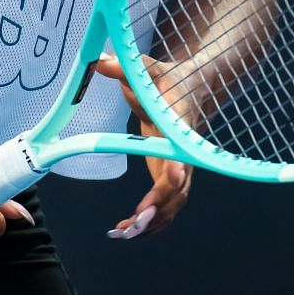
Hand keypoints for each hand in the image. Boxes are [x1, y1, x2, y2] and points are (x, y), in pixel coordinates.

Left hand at [93, 52, 192, 240]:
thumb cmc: (168, 79)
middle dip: (160, 206)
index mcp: (180, 124)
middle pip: (180, 186)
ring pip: (174, 203)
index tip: (174, 176)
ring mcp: (181, 167)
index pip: (183, 146)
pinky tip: (127, 231)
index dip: (179, 163)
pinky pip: (166, 206)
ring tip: (124, 233)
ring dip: (153, 222)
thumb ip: (126, 67)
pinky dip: (151, 223)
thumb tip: (100, 60)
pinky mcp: (171, 176)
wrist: (193, 89)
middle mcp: (186, 151)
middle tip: (136, 221)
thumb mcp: (147, 69)